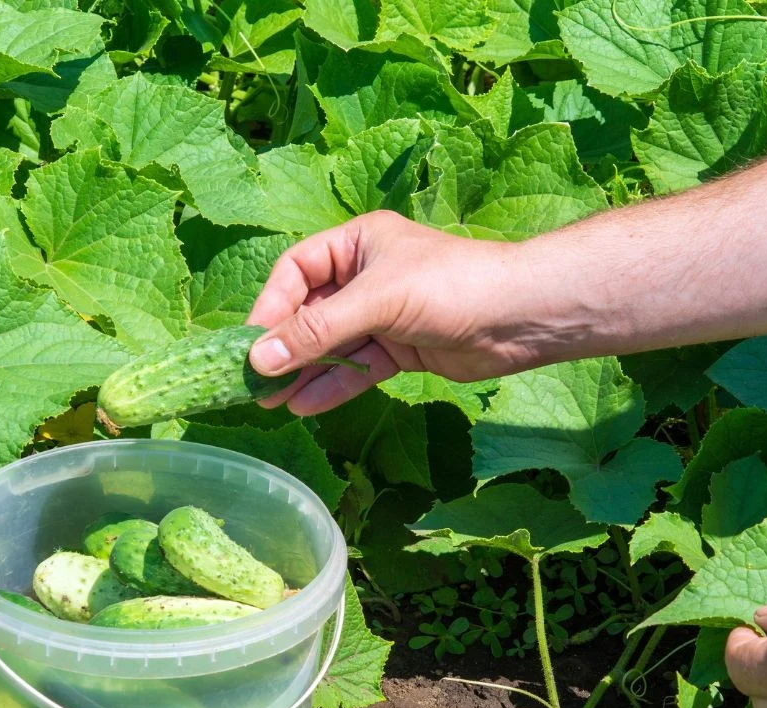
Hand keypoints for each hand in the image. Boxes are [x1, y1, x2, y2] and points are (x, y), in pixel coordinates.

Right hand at [245, 211, 573, 414]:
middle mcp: (366, 276)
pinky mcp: (401, 349)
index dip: (270, 306)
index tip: (247, 343)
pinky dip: (332, 386)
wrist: (519, 316)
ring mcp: (383, 315)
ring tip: (270, 402)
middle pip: (310, 312)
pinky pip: (356, 368)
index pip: (296, 271)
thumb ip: (317, 331)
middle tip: (250, 381)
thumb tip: (258, 359)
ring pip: (331, 345)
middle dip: (282, 347)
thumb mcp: (376, 302)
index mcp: (357, 243)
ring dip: (302, 372)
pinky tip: (305, 407)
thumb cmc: (449, 287)